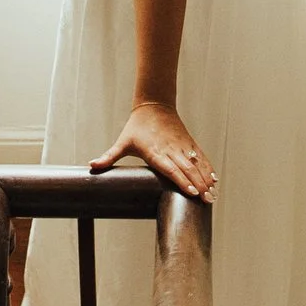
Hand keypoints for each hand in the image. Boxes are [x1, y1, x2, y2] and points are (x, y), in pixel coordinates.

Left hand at [92, 101, 215, 199]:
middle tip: (206, 200)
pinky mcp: (189, 143)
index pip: (171, 169)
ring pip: (197, 164)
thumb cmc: (136, 126)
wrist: (154, 105)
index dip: (182, 181)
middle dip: (198, 185)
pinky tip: (214, 180)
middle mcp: (171, 150)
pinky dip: (208, 168)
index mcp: (156, 152)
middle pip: (187, 169)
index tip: (192, 192)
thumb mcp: (122, 142)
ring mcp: (182, 146)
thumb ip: (109, 156)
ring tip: (212, 195)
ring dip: (206, 179)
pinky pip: (200, 157)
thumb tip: (91, 165)